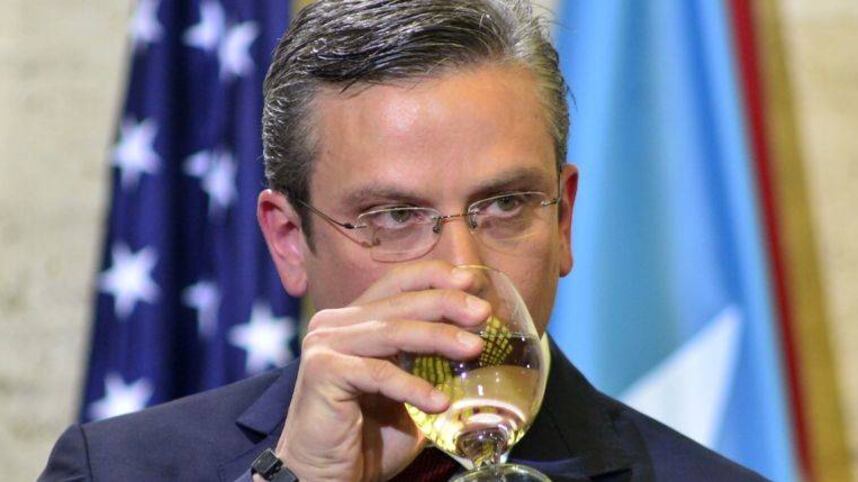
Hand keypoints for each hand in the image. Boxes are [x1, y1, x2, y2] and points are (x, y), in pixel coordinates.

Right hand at [272, 261, 488, 480]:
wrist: (324, 474)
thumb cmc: (367, 434)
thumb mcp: (405, 388)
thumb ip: (427, 361)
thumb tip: (477, 339)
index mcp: (355, 319)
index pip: (397, 283)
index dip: (434, 276)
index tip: (471, 280)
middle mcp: (336, 323)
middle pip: (399, 303)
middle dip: (446, 303)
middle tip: (483, 313)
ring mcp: (325, 344)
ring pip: (392, 332)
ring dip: (438, 337)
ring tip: (474, 348)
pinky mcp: (323, 371)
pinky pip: (379, 374)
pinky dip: (413, 387)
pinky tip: (440, 402)